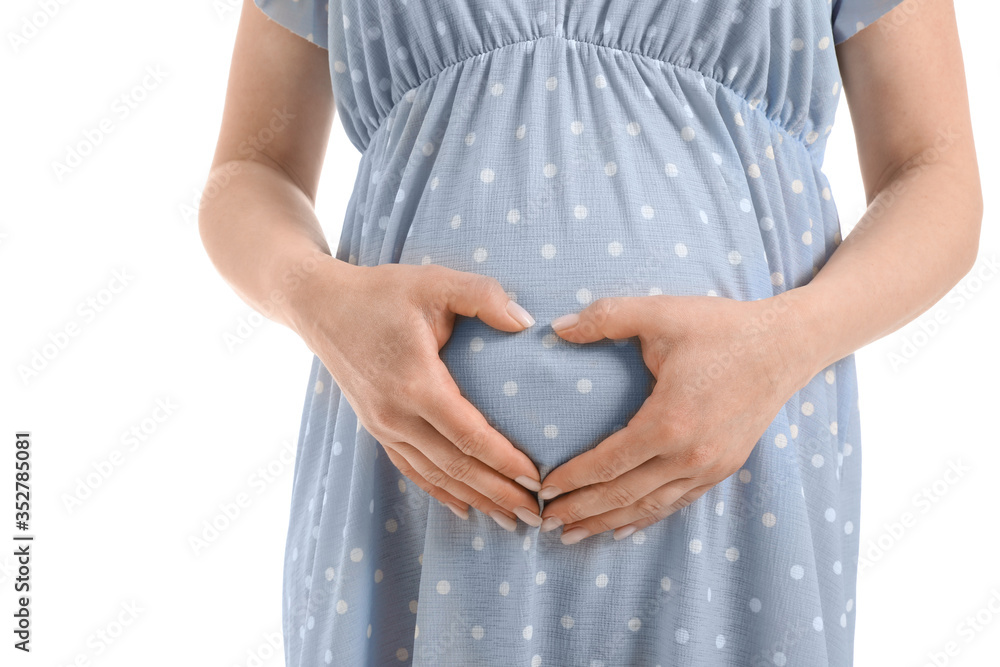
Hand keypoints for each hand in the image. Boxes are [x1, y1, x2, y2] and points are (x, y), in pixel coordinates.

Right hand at [290, 256, 543, 529]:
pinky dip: (440, 491)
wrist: (319, 305)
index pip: (469, 435)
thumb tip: (527, 322)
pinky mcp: (375, 427)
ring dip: (474, 499)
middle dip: (497, 493)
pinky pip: (411, 468)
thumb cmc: (381, 291)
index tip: (537, 479)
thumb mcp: (435, 282)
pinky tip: (464, 507)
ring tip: (509, 519)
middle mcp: (396, 414)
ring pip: (435, 474)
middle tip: (535, 515)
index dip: (504, 461)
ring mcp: (382, 425)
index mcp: (416, 382)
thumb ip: (483, 297)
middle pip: (455, 466)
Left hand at [534, 292, 817, 543]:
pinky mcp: (724, 467)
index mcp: (669, 421)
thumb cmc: (722, 327)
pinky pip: (678, 502)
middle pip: (624, 494)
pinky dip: (647, 517)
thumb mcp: (661, 313)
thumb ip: (605, 317)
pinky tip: (624, 526)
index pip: (608, 462)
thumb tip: (556, 327)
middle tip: (546, 523)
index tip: (542, 488)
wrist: (787, 345)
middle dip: (582, 511)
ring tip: (575, 534)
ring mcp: (710, 466)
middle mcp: (690, 454)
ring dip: (610, 522)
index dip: (572, 479)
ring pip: (650, 506)